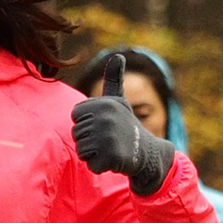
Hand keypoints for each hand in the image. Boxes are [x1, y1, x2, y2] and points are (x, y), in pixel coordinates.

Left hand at [70, 52, 175, 194]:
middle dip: (90, 141)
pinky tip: (114, 160)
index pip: (75, 116)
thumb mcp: (119, 101)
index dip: (86, 123)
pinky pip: (91, 166)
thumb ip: (114, 80)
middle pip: (77, 134)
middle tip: (108, 139)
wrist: (147, 152)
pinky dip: (100, 167)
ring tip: (110, 149)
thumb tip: (119, 55)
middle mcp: (106, 119)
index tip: (103, 124)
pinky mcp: (112, 158)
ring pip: (81, 150)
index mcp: (104, 103)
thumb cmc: (126, 125)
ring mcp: (109, 138)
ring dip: (94, 154)